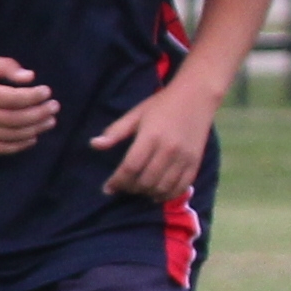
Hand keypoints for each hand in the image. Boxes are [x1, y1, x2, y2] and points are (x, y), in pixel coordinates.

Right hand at [0, 54, 57, 152]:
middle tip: (54, 107)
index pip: (14, 99)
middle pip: (16, 118)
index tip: (47, 91)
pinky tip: (32, 138)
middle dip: (40, 113)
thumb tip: (29, 77)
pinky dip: (18, 145)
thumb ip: (5, 66)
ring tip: (49, 121)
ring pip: (11, 135)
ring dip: (35, 129)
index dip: (35, 96)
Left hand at [86, 89, 212, 202]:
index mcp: (151, 137)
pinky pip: (181, 187)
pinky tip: (157, 194)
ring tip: (138, 190)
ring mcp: (184, 157)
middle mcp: (169, 149)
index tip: (107, 188)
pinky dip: (167, 195)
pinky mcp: (196, 161)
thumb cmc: (161, 105)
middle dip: (130, 188)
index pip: (130, 167)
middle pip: (145, 180)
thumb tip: (94, 144)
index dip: (117, 181)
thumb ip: (115, 132)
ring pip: (163, 187)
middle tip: (123, 187)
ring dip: (147, 193)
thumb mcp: (135, 114)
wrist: (197, 95)